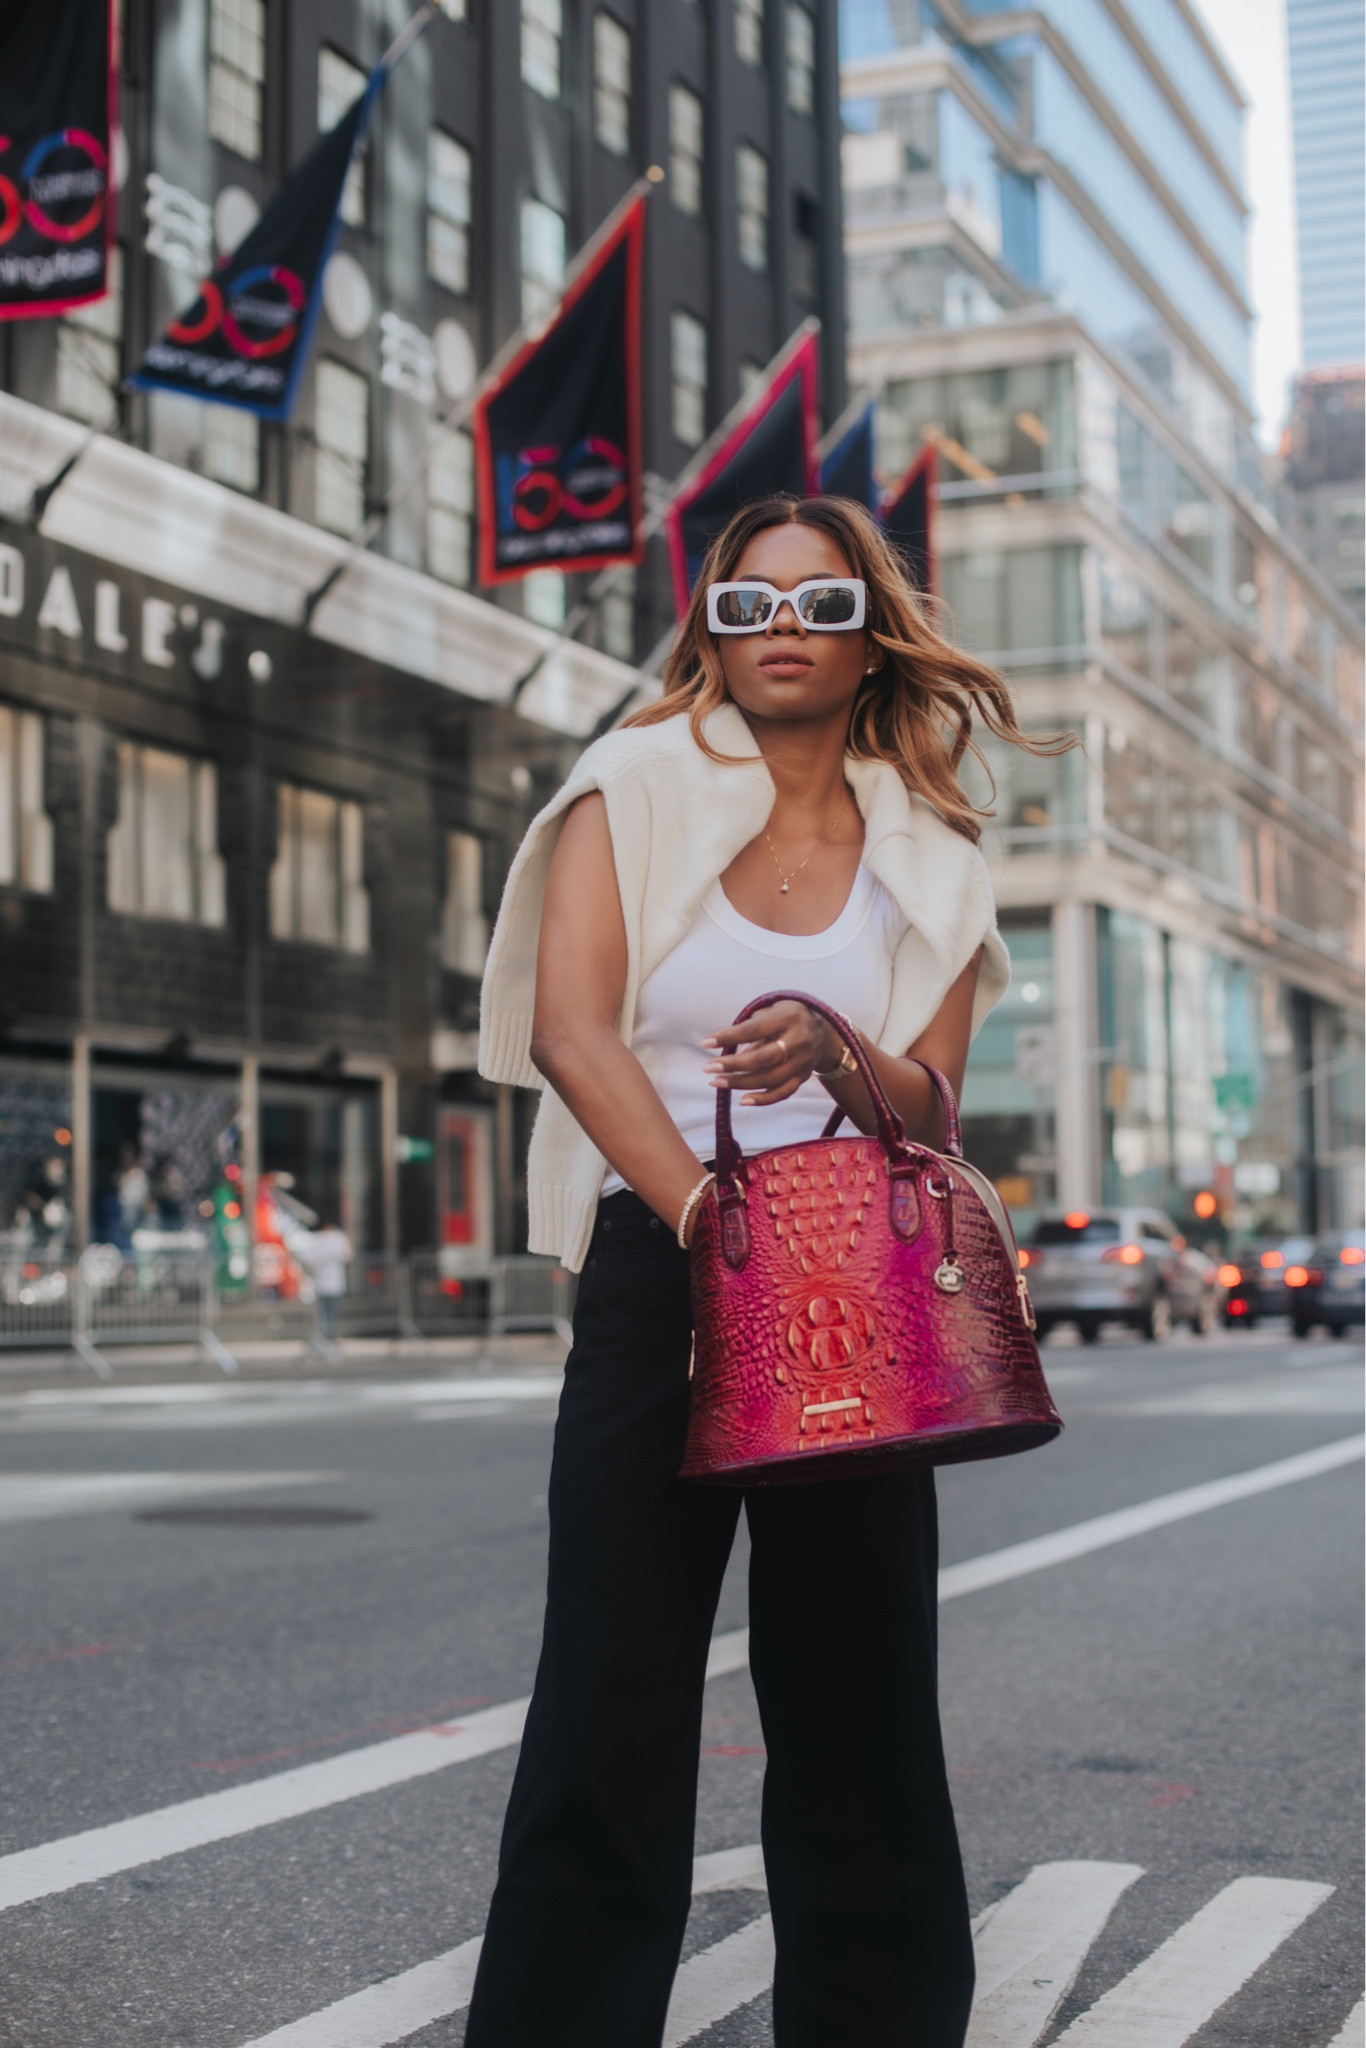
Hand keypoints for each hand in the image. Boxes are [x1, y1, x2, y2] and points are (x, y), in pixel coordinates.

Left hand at [702, 1000, 841, 1105]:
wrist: (822, 1030)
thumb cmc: (786, 1017)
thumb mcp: (771, 1011)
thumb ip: (750, 1028)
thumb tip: (724, 1050)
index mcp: (788, 1017)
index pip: (752, 1030)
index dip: (727, 1037)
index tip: (705, 1043)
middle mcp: (799, 1040)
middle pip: (762, 1059)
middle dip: (733, 1065)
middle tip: (709, 1068)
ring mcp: (803, 1062)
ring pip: (770, 1079)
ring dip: (740, 1083)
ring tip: (717, 1082)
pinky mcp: (803, 1077)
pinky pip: (782, 1093)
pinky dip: (762, 1099)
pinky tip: (742, 1100)